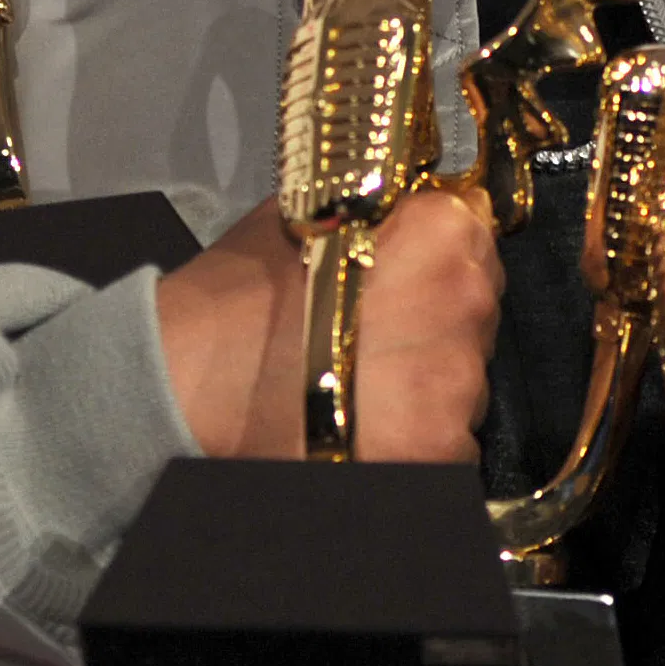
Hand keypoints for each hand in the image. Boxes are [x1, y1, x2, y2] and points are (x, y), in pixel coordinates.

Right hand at [155, 190, 500, 461]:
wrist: (186, 381)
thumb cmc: (241, 295)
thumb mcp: (309, 216)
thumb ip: (375, 213)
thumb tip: (406, 212)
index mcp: (440, 233)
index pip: (476, 229)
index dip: (438, 252)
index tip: (409, 271)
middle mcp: (465, 304)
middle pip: (478, 307)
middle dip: (437, 317)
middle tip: (375, 332)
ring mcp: (458, 386)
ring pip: (468, 378)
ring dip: (430, 380)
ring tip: (365, 385)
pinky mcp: (441, 453)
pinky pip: (451, 442)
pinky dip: (417, 437)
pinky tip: (365, 427)